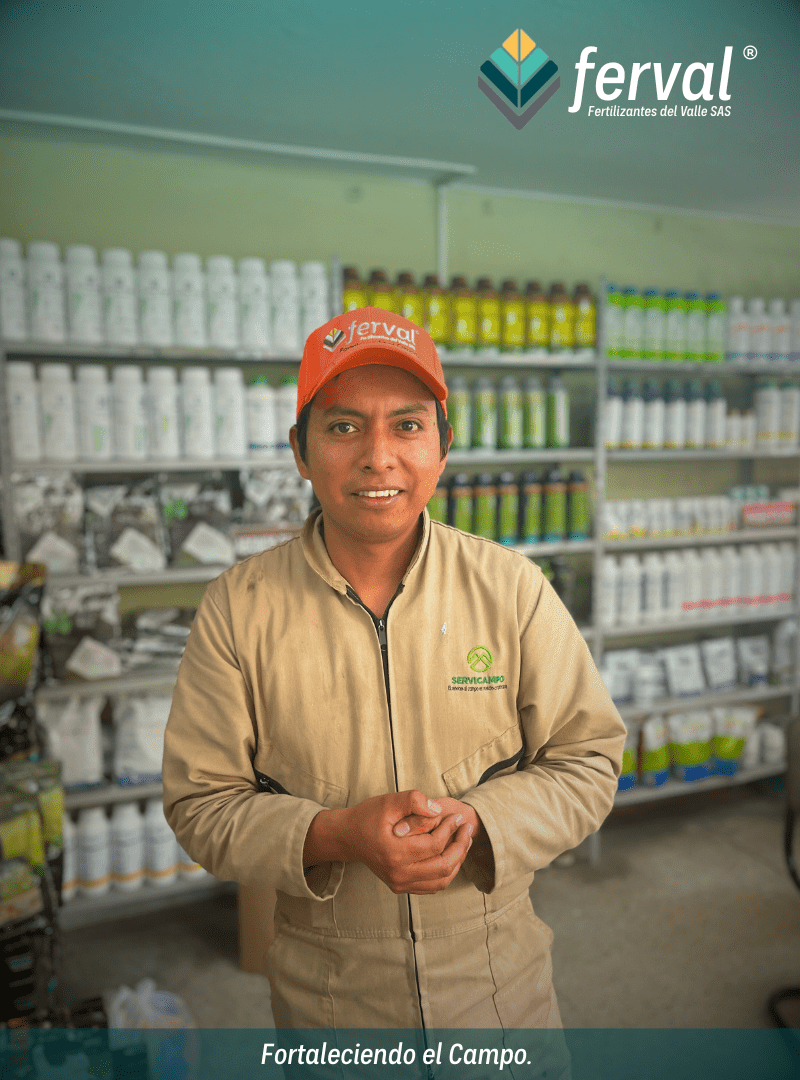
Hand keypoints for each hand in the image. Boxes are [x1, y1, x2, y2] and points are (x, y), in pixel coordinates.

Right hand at [304, 790, 472, 894]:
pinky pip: (432, 886)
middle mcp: (398, 873)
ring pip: (441, 881)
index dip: (450, 830)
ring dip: (457, 862)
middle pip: (442, 867)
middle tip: (466, 829)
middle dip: (460, 847)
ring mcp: (399, 883)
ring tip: (464, 842)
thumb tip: (438, 810)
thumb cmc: (367, 817)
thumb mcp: (388, 802)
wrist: (347, 838)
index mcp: (394, 853)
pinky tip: (451, 855)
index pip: (434, 846)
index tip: (456, 816)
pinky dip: (446, 873)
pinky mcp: (400, 887)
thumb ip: (413, 801)